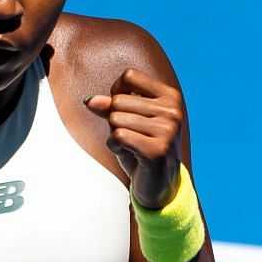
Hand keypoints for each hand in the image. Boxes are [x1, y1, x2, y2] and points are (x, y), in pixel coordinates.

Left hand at [84, 68, 183, 210]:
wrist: (158, 185)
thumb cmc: (141, 149)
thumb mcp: (125, 122)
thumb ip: (109, 107)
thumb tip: (89, 100)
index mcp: (170, 97)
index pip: (130, 76)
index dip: (117, 92)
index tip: (126, 111)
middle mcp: (173, 111)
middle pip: (118, 100)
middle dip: (115, 120)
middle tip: (132, 137)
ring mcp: (167, 131)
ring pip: (115, 119)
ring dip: (114, 135)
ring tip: (131, 147)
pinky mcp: (157, 150)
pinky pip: (118, 136)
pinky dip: (114, 146)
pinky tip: (128, 154)